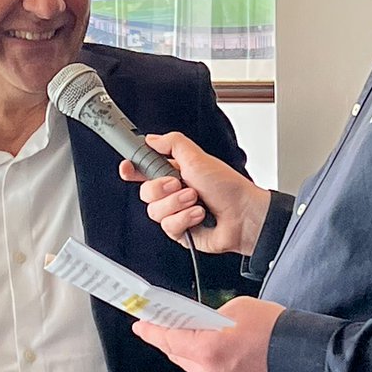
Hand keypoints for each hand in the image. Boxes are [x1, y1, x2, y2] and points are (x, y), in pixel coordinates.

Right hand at [118, 131, 270, 255]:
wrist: (243, 216)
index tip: (128, 168)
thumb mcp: (198, 157)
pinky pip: (168, 227)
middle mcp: (173, 193)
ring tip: (196, 200)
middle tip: (179, 184)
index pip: (144, 169)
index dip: (132, 169)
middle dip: (162, 188)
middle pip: (145, 192)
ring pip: (154, 211)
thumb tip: (152, 139)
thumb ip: (172, 143)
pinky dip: (185, 219)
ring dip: (177, 204)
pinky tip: (200, 215)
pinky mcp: (180, 231)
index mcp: (174, 172)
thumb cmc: (227, 186)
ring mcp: (176, 213)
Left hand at [131, 296, 284, 371]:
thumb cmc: (274, 329)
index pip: (167, 339)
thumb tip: (201, 321)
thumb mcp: (236, 308)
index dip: (151, 330)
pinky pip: (205, 369)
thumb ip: (211, 315)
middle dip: (165, 337)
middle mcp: (209, 370)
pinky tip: (203, 343)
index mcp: (207, 349)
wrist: (302, 356)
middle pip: (175, 353)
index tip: (140, 323)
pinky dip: (199, 356)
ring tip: (180, 330)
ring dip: (182, 347)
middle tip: (158, 322)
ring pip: (190, 363)